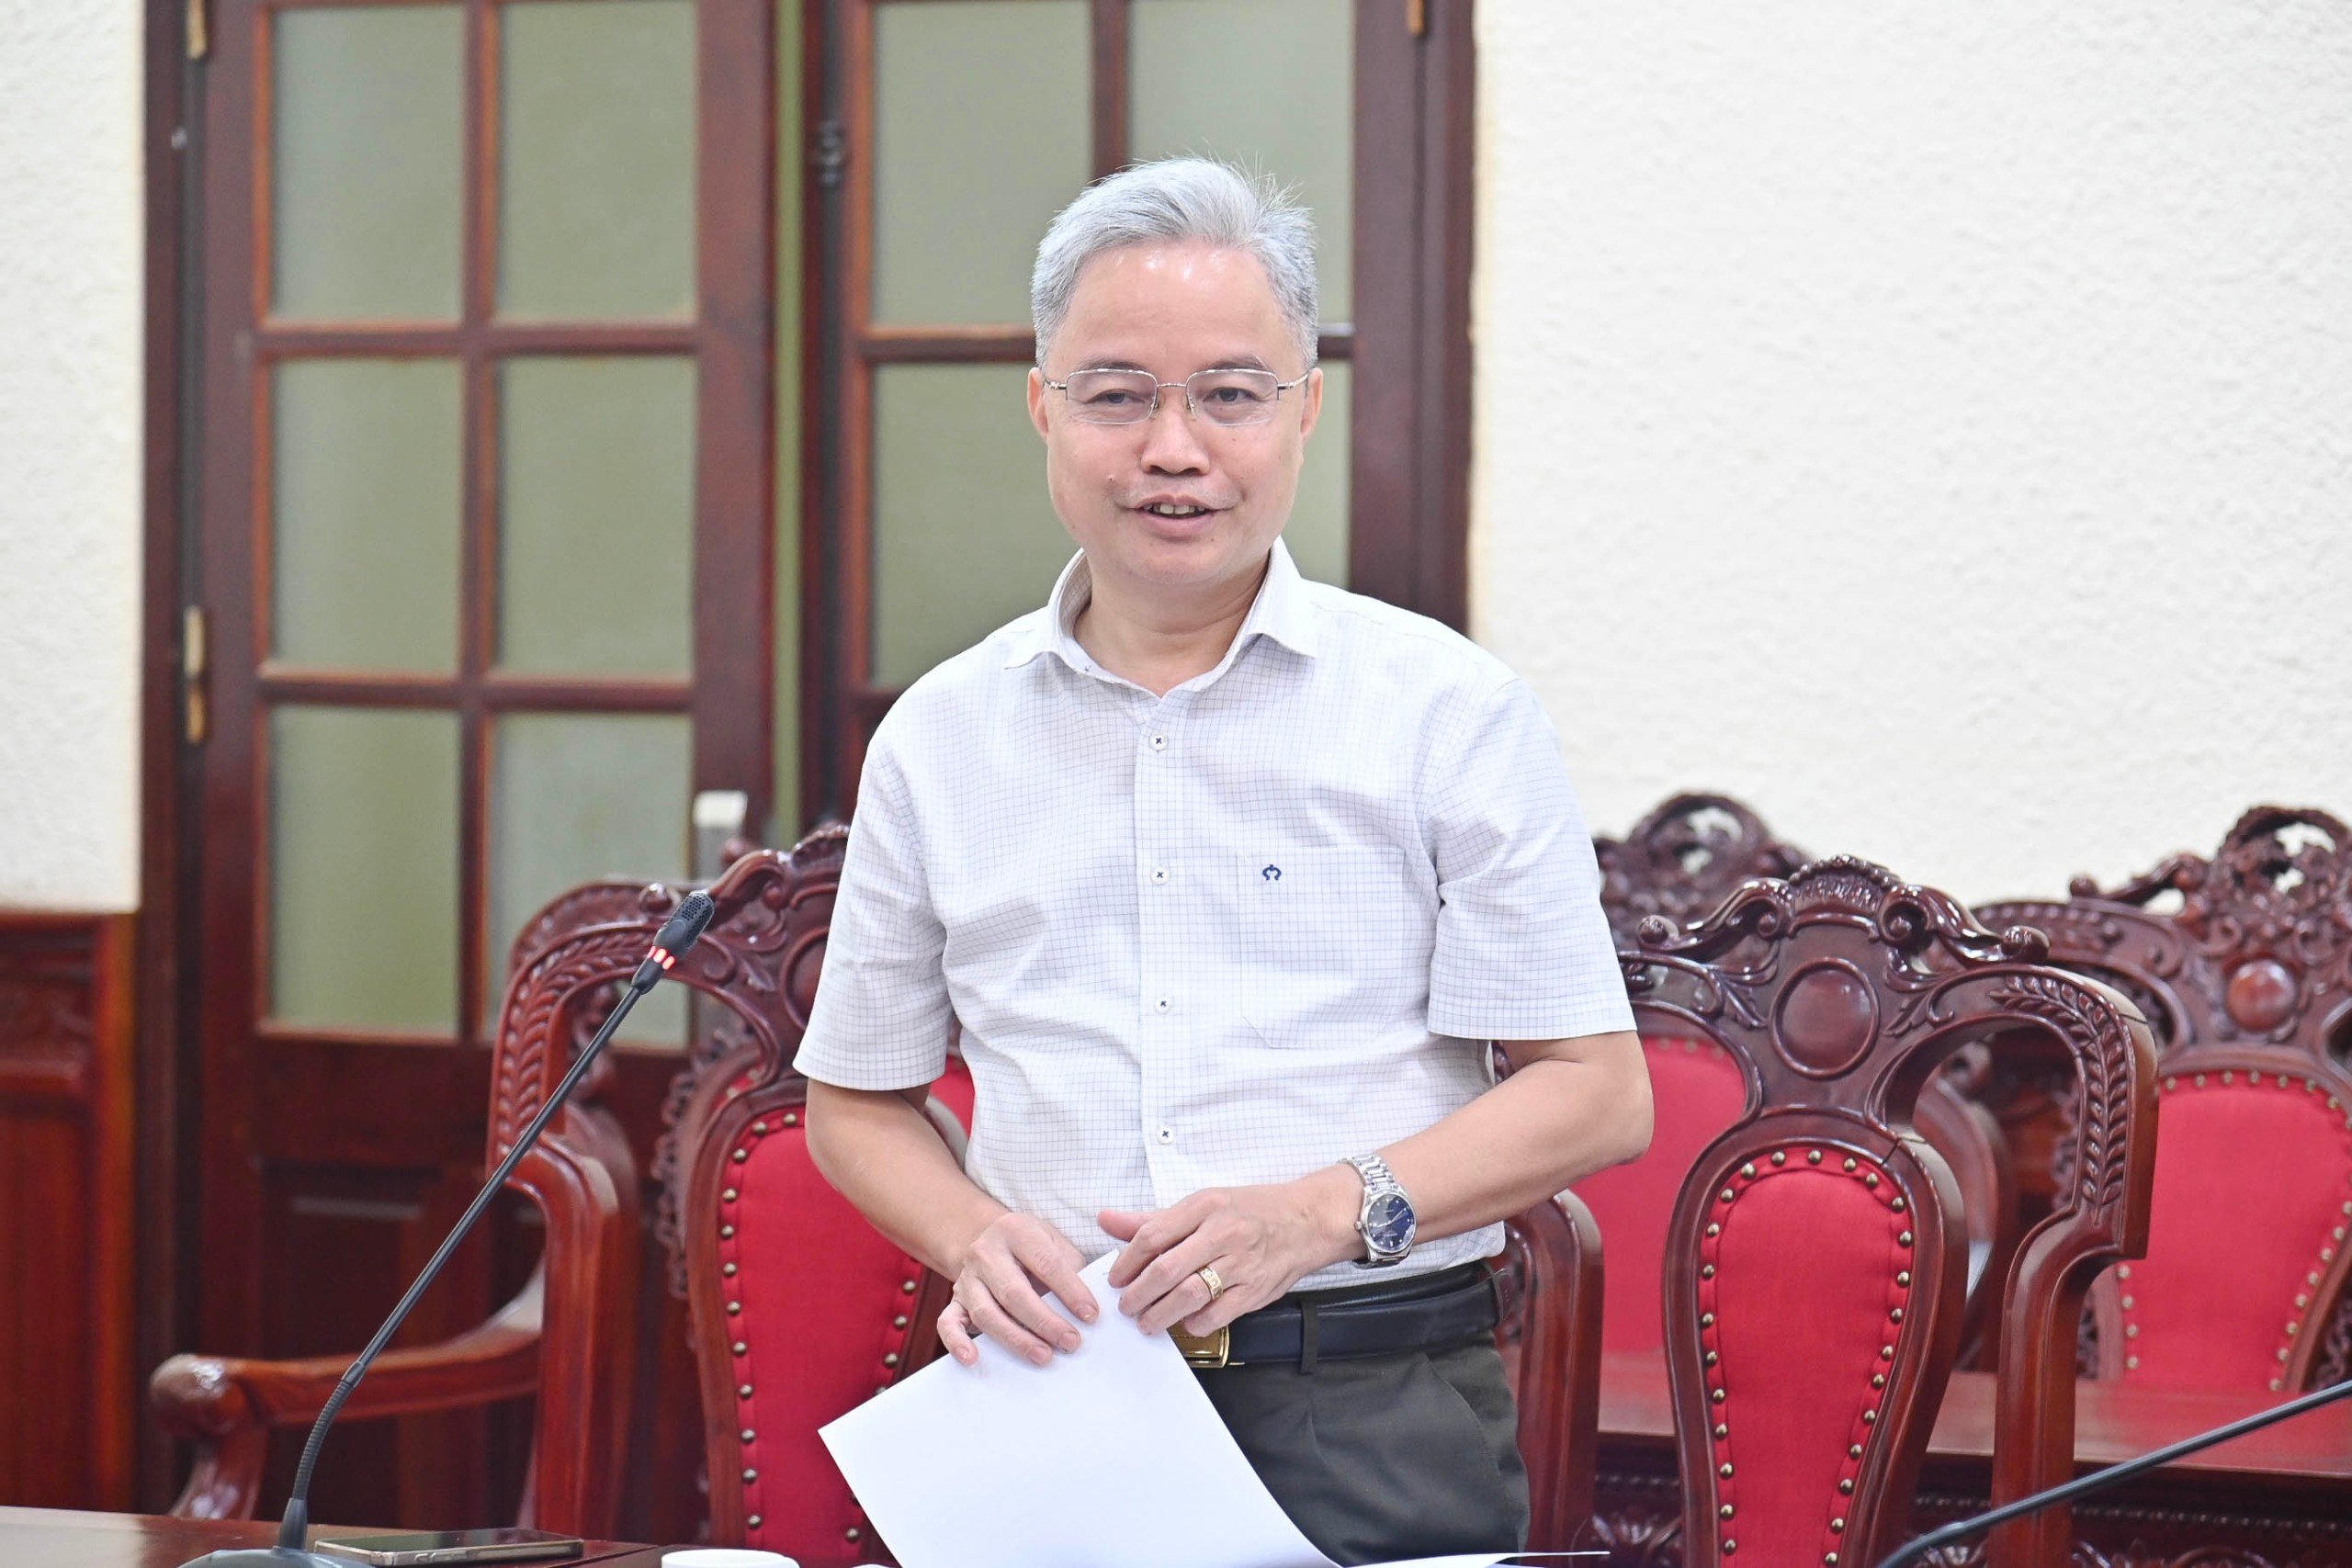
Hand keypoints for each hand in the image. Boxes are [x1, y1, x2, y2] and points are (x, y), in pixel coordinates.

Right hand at [938, 1211, 1096, 1367]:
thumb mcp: (1053, 1241)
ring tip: (1043, 1356)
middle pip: (1014, 1292)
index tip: (1090, 1315)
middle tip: (1071, 1342)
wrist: (991, 1240)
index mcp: (1015, 1231)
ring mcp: (967, 1278)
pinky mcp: (955, 1300)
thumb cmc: (1032, 1246)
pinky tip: (972, 1359)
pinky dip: (956, 1342)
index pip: (1046, 1263)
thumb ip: (1071, 1267)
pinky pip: (947, 1322)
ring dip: (1015, 1338)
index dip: (1070, 1291)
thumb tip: (1088, 1307)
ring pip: (985, 1312)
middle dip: (1045, 1321)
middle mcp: (986, 1253)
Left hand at [1099, 1169, 1356, 1336]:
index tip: (1116, 1279)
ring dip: (1161, 1314)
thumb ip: (1153, 1218)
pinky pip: (1218, 1314)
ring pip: (1189, 1295)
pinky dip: (1196, 1323)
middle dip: (1138, 1295)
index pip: (1153, 1236)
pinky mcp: (1256, 1289)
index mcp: (1204, 1206)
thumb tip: (1106, 1220)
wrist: (1306, 1220)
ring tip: (1146, 1322)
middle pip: (1166, 1270)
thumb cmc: (1250, 1210)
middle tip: (1126, 1307)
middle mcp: (1222, 1233)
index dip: (1127, 1262)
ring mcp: (1241, 1263)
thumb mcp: (1202, 1203)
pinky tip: (1185, 1322)